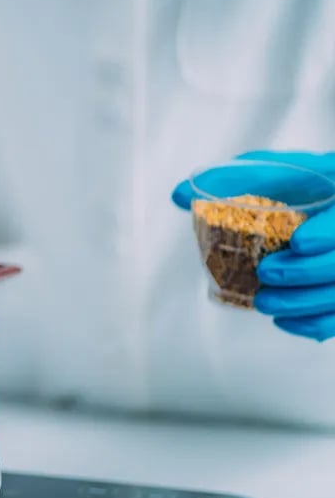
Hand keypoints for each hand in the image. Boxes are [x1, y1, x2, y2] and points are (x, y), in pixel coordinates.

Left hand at [173, 151, 334, 340]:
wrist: (319, 199)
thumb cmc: (296, 184)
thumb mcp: (270, 172)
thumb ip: (231, 180)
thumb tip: (178, 195)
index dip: (328, 232)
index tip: (298, 242)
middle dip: (306, 272)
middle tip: (266, 273)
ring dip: (305, 303)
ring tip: (264, 303)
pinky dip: (315, 324)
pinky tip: (285, 322)